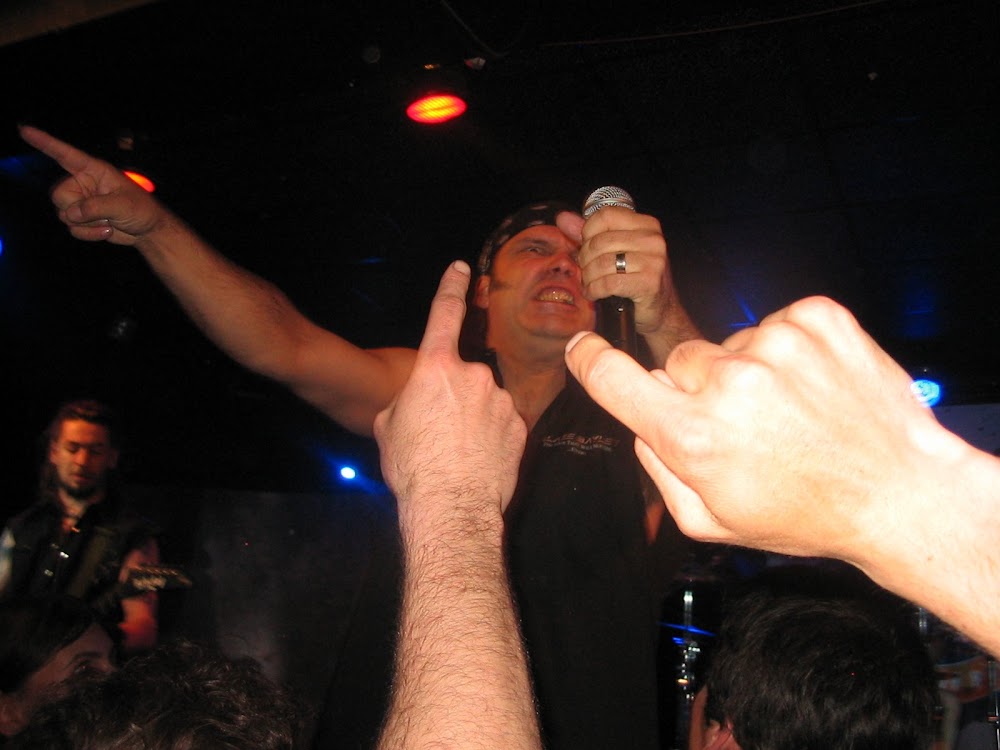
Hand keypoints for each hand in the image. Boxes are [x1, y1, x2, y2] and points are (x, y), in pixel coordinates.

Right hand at [19, 125, 168, 245]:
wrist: (147, 231)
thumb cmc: (141, 210)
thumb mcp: (123, 205)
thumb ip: (96, 207)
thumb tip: (72, 213)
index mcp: (93, 170)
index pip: (65, 154)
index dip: (44, 142)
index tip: (24, 130)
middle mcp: (82, 183)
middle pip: (59, 195)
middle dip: (77, 209)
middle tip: (103, 213)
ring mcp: (80, 201)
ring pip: (64, 214)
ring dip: (87, 224)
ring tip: (109, 221)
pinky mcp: (81, 218)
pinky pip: (72, 228)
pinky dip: (89, 234)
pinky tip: (107, 230)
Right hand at [374, 261, 526, 526]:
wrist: (452, 506)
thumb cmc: (413, 466)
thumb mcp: (388, 426)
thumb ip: (405, 400)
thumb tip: (415, 401)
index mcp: (436, 368)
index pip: (444, 315)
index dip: (451, 288)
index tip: (462, 267)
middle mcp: (474, 375)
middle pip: (461, 377)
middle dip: (451, 398)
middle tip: (437, 434)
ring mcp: (501, 399)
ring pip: (483, 402)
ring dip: (472, 420)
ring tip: (456, 454)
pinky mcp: (519, 424)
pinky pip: (502, 423)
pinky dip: (491, 437)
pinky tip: (477, 461)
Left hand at [557, 207, 673, 335]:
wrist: (660, 310)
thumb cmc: (636, 278)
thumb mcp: (614, 250)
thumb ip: (590, 233)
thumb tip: (563, 218)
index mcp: (646, 225)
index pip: (606, 215)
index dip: (588, 231)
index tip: (587, 246)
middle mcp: (653, 240)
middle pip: (600, 241)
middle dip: (585, 258)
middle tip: (586, 270)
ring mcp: (654, 261)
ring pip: (602, 263)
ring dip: (589, 276)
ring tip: (590, 283)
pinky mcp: (649, 283)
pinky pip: (608, 283)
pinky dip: (595, 290)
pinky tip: (594, 293)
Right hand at [564, 295, 949, 560]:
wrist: (900, 492)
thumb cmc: (805, 514)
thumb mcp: (711, 521)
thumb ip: (658, 470)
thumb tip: (640, 423)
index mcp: (694, 436)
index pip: (614, 379)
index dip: (590, 360)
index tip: (583, 349)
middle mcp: (729, 382)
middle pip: (679, 362)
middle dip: (699, 389)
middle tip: (747, 427)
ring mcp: (775, 343)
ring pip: (730, 344)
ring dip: (749, 371)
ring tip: (791, 412)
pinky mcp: (815, 318)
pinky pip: (774, 323)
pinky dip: (787, 349)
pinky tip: (813, 387)